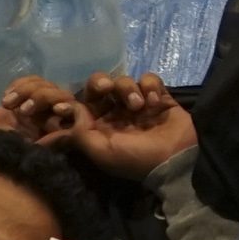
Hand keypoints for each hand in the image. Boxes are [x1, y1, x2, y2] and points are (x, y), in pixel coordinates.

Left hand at [5, 70, 197, 176]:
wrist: (176, 160)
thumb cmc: (136, 158)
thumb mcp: (102, 152)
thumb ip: (80, 132)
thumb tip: (69, 109)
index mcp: (100, 126)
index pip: (80, 106)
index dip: (69, 103)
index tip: (62, 105)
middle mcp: (116, 112)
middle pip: (100, 85)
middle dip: (100, 83)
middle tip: (107, 87)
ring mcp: (137, 103)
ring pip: (123, 81)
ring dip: (129, 89)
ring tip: (140, 106)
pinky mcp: (158, 96)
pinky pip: (148, 79)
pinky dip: (151, 87)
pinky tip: (155, 102)